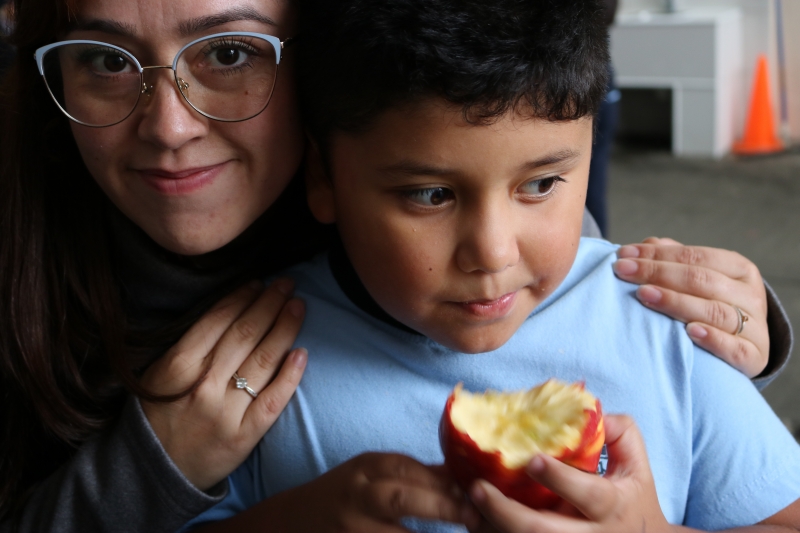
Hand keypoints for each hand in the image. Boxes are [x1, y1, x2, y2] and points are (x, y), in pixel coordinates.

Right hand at [140, 279, 307, 489]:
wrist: (152, 473)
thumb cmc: (158, 417)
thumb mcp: (159, 375)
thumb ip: (189, 347)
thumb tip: (228, 312)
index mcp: (178, 365)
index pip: (218, 321)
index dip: (243, 297)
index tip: (260, 282)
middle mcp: (203, 385)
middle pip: (245, 334)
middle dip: (269, 303)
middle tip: (287, 284)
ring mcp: (225, 411)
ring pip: (261, 361)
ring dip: (284, 329)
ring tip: (298, 307)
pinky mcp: (243, 436)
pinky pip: (271, 401)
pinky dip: (289, 376)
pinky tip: (302, 354)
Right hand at [211, 452, 480, 532]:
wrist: (293, 522)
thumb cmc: (344, 494)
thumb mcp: (373, 473)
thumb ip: (414, 474)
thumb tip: (463, 476)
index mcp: (369, 467)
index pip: (411, 470)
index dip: (448, 483)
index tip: (481, 491)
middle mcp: (358, 493)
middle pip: (403, 497)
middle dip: (443, 507)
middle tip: (477, 517)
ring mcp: (353, 525)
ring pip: (395, 532)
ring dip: (430, 531)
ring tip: (465, 530)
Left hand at [468, 415, 671, 532]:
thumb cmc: (635, 501)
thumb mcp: (638, 467)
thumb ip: (620, 433)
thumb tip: (589, 408)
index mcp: (612, 506)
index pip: (588, 494)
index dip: (559, 478)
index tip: (531, 460)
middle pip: (543, 532)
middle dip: (507, 513)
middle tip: (477, 488)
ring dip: (493, 528)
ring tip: (468, 509)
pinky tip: (476, 523)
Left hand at [612, 237, 768, 377]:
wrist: (744, 347)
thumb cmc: (711, 306)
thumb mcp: (699, 279)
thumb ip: (675, 261)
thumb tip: (648, 244)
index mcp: (738, 268)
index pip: (696, 257)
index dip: (658, 255)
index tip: (623, 255)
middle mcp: (750, 295)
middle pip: (702, 280)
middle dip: (657, 273)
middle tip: (623, 271)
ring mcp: (755, 327)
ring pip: (715, 312)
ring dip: (676, 302)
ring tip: (644, 295)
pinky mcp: (755, 357)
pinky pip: (735, 348)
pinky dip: (713, 339)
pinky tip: (690, 332)